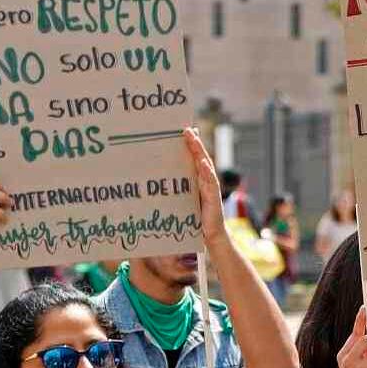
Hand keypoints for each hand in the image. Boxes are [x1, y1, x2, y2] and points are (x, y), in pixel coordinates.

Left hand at [182, 127, 224, 242]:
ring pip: (205, 165)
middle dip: (194, 142)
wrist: (208, 238)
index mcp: (197, 181)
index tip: (182, 129)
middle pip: (200, 157)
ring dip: (199, 151)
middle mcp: (205, 181)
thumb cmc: (193, 221)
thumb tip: (153, 183)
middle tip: (186, 128)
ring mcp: (211, 188)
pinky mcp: (214, 198)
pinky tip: (201, 162)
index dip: (190, 144)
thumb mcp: (180, 203)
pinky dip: (206, 171)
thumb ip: (173, 192)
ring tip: (193, 138)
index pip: (194, 158)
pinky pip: (210, 182)